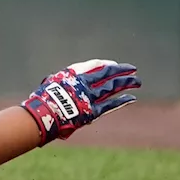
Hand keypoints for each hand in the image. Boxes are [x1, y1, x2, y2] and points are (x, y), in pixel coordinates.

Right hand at [20, 59, 140, 144]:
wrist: (42, 114)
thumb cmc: (41, 100)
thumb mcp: (51, 84)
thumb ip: (63, 82)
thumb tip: (67, 82)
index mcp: (73, 74)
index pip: (93, 65)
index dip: (104, 64)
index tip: (112, 65)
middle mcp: (83, 83)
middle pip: (107, 74)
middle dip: (121, 70)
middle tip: (132, 68)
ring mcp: (89, 97)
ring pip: (112, 87)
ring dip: (126, 83)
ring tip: (137, 81)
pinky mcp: (92, 110)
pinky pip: (110, 104)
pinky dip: (121, 101)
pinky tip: (131, 98)